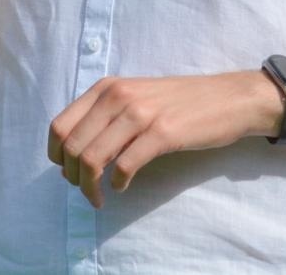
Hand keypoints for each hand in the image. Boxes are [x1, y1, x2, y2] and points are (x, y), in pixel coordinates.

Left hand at [48, 73, 274, 208]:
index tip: (68, 172)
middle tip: (85, 191)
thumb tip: (72, 153)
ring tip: (98, 197)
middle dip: (72, 177)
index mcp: (106, 88)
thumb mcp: (135, 97)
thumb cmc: (180, 102)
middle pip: (71, 146)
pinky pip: (124, 165)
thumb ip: (105, 117)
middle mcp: (118, 96)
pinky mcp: (163, 133)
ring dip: (90, 186)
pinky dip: (117, 183)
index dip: (56, 156)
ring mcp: (140, 113)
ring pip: (92, 158)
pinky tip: (123, 187)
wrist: (229, 98)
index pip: (59, 126)